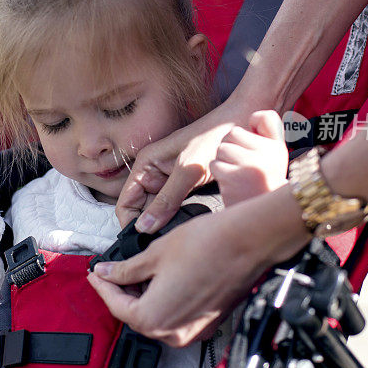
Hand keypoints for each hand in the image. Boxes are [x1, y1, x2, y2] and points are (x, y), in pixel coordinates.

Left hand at [90, 185, 310, 346]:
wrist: (248, 242)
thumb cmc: (206, 243)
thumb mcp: (155, 253)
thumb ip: (126, 269)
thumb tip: (108, 272)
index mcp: (154, 318)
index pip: (117, 305)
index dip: (103, 286)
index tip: (96, 273)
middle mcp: (173, 332)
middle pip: (136, 315)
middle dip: (122, 292)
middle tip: (112, 270)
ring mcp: (193, 330)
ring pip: (156, 318)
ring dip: (142, 296)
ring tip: (135, 271)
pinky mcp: (207, 322)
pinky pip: (176, 316)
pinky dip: (163, 300)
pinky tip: (160, 278)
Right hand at [115, 99, 258, 232]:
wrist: (241, 126)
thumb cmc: (214, 138)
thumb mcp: (188, 170)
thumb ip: (167, 199)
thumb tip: (144, 226)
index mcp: (146, 165)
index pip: (125, 202)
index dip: (130, 222)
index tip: (142, 241)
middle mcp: (154, 174)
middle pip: (141, 210)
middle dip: (149, 226)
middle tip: (163, 240)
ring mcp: (170, 182)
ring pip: (159, 212)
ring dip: (166, 224)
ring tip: (178, 233)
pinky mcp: (186, 188)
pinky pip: (176, 209)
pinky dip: (180, 218)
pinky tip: (191, 224)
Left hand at [211, 110, 288, 205]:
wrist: (261, 220)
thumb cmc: (262, 184)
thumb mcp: (274, 158)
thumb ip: (269, 133)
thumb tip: (255, 115)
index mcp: (279, 147)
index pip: (263, 117)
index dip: (254, 124)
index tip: (254, 140)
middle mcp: (269, 153)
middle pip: (232, 134)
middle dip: (231, 149)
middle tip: (242, 168)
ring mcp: (252, 164)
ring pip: (221, 149)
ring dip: (223, 162)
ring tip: (237, 176)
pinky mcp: (235, 176)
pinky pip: (215, 164)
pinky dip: (219, 174)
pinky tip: (232, 184)